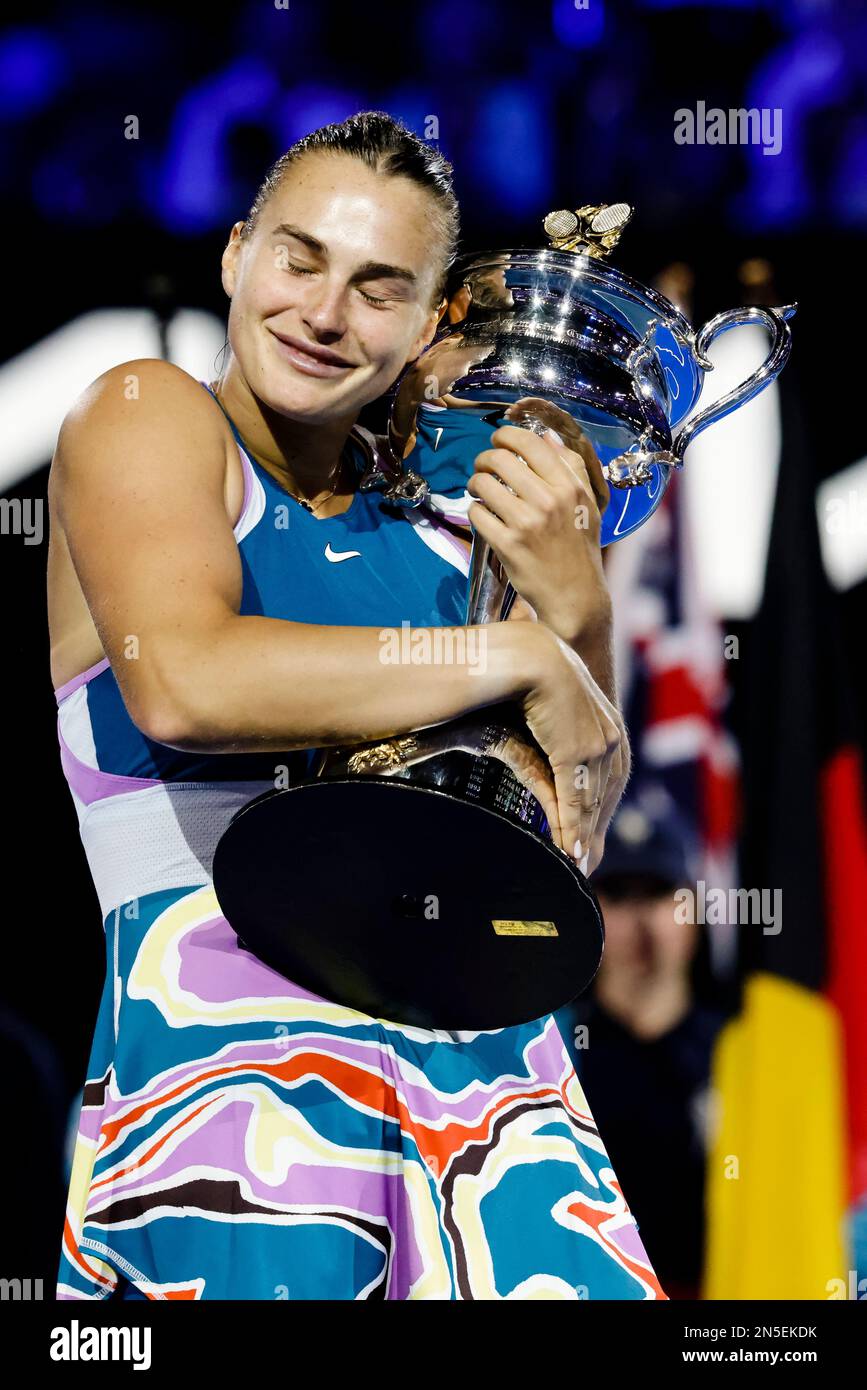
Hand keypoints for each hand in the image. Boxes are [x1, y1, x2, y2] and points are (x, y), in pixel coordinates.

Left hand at [466, 399, 610, 646]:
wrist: (574, 594)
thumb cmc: (580, 547)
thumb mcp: (588, 503)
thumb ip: (571, 467)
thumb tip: (547, 436)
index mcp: (570, 487)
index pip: (531, 444)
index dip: (506, 435)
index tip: (498, 439)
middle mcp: (549, 501)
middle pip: (501, 459)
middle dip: (484, 459)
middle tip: (483, 467)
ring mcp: (526, 524)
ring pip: (483, 484)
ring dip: (475, 483)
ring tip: (479, 490)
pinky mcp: (507, 544)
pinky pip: (477, 513)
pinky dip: (475, 510)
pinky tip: (483, 515)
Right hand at [514, 626, 628, 870]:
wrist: (527, 650)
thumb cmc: (526, 674)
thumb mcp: (542, 716)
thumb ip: (547, 744)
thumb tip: (542, 759)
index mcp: (607, 721)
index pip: (610, 775)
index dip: (600, 807)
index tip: (591, 833)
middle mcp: (611, 733)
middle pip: (607, 793)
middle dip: (597, 830)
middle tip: (587, 863)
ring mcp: (598, 743)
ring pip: (593, 800)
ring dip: (584, 836)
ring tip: (577, 865)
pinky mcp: (578, 750)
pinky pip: (575, 798)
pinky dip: (571, 828)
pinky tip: (567, 850)